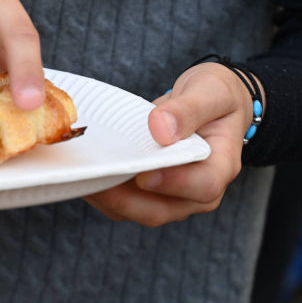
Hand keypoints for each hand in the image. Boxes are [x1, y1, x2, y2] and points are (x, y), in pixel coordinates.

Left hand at [83, 62, 264, 226]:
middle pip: (162, 209)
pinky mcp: (148, 191)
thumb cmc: (214, 95)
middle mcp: (197, 190)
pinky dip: (101, 191)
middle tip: (96, 177)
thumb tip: (161, 129)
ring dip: (107, 197)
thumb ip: (189, 109)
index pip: (203, 186)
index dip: (173, 183)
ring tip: (80, 176)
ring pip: (137, 210)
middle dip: (126, 200)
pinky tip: (82, 172)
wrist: (208, 101)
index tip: (145, 174)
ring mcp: (172, 195)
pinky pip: (123, 202)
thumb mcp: (210, 92)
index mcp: (221, 166)